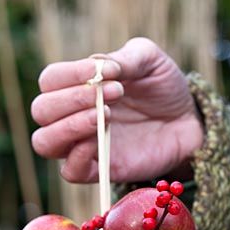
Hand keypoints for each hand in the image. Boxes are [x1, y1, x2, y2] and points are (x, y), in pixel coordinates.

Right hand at [31, 38, 203, 182]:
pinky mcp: (98, 170)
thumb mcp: (149, 60)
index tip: (107, 72)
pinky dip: (77, 156)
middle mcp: (73, 115)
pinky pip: (69, 171)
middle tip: (114, 93)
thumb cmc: (163, 87)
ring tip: (106, 115)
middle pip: (40, 110)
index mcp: (78, 86)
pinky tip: (100, 138)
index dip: (70, 74)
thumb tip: (99, 69)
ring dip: (69, 126)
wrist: (188, 120)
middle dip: (71, 99)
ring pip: (44, 142)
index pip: (49, 80)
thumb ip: (123, 58)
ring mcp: (83, 144)